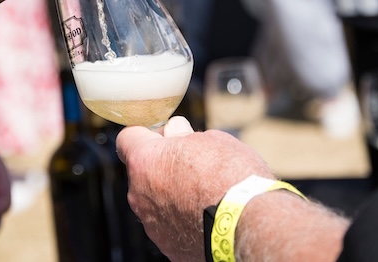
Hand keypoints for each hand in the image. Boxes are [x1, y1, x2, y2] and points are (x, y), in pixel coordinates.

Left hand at [116, 116, 272, 260]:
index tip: (165, 135)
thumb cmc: (233, 178)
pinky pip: (168, 224)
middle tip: (193, 164)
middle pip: (141, 172)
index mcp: (145, 162)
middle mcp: (139, 194)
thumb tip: (175, 131)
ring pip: (154, 200)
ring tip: (205, 194)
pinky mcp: (167, 246)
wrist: (251, 227)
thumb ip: (184, 135)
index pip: (127, 138)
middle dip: (161, 165)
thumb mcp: (212, 140)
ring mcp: (151, 223)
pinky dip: (181, 218)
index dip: (146, 133)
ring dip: (171, 193)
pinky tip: (206, 215)